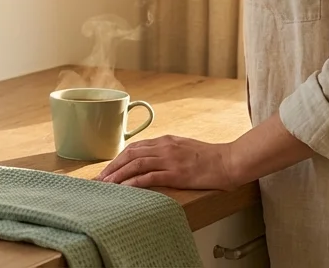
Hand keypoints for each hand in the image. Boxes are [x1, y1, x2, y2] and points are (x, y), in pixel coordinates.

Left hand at [95, 135, 240, 190]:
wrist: (228, 161)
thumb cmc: (209, 158)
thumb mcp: (184, 148)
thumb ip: (167, 152)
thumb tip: (151, 160)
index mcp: (166, 140)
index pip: (135, 147)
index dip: (118, 159)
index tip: (107, 170)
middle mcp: (165, 147)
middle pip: (131, 154)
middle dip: (112, 167)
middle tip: (99, 179)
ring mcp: (170, 160)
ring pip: (137, 164)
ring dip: (119, 175)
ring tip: (107, 185)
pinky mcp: (177, 173)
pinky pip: (150, 177)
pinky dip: (135, 182)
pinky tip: (125, 189)